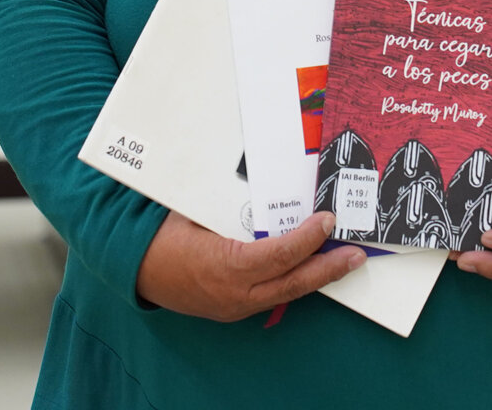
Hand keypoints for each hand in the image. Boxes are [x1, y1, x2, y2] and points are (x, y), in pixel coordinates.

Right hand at [133, 210, 365, 321]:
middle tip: (356, 254)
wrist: (135, 268)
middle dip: (328, 269)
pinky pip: (272, 295)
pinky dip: (295, 281)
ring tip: (344, 262)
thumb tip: (266, 181)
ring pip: (286, 293)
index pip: (278, 255)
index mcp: (224, 266)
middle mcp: (233, 293)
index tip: (327, 221)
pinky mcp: (233, 309)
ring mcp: (234, 306)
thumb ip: (231, 204)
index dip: (307, 239)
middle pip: (292, 283)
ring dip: (317, 278)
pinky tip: (311, 270)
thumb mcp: (196, 211)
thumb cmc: (163, 233)